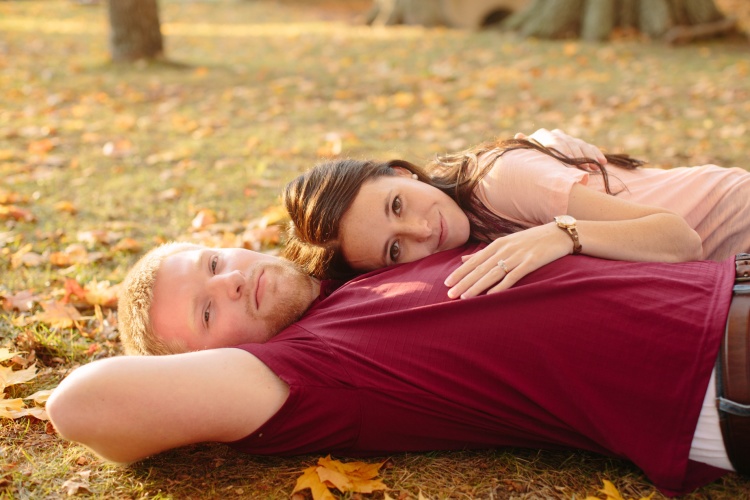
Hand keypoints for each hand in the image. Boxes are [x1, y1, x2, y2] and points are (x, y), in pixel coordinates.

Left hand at [444, 223, 570, 298]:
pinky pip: (513, 276)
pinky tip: (491, 295)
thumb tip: (464, 259)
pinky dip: (501, 286)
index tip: (447, 283)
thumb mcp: (506, 243)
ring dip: (477, 286)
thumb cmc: (531, 240)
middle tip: (449, 294)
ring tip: (464, 297)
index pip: (474, 261)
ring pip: (493, 273)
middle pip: (480, 269)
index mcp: (498, 244)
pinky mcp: (531, 262)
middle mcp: (505, 249)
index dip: (460, 272)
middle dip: (463, 282)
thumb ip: (484, 252)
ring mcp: (518, 256)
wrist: (559, 234)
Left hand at [515, 128, 605, 168]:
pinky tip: (602, 162)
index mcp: (543, 136)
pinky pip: (589, 148)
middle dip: (578, 156)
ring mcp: (568, 139)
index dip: (564, 152)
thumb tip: (518, 134)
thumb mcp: (526, 155)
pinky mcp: (577, 145)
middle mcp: (556, 135)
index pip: (555, 141)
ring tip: (595, 167)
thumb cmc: (528, 162)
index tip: (570, 161)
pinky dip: (596, 154)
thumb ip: (525, 146)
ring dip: (589, 156)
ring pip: (581, 145)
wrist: (536, 163)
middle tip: (584, 167)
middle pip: (570, 144)